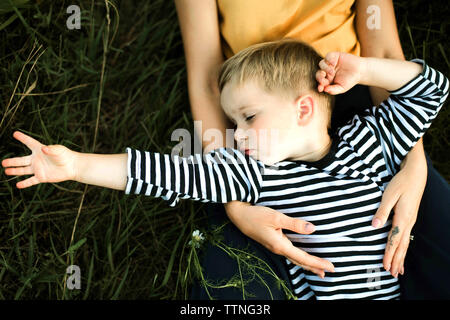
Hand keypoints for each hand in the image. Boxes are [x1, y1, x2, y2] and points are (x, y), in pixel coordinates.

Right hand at [2, 131, 76, 188]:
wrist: (72, 167)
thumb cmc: (65, 156)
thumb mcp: (58, 150)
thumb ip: (51, 149)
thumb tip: (44, 149)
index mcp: (40, 150)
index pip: (29, 142)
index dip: (22, 138)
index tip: (15, 133)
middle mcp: (37, 159)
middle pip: (21, 160)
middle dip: (12, 161)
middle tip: (3, 162)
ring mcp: (38, 169)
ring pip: (23, 170)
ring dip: (15, 171)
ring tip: (6, 171)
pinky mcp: (42, 177)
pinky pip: (31, 181)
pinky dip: (25, 183)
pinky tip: (18, 185)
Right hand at [224, 201, 334, 277]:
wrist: (238, 214)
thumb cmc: (255, 214)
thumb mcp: (276, 217)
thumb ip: (294, 224)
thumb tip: (312, 229)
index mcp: (279, 245)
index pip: (303, 257)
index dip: (318, 263)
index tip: (331, 267)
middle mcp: (277, 248)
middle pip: (299, 261)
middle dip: (314, 267)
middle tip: (328, 272)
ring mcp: (274, 246)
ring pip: (294, 258)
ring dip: (307, 264)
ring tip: (318, 269)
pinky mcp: (272, 241)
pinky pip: (289, 252)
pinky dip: (299, 257)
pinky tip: (301, 255)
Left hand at [316, 52, 362, 94]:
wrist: (360, 71)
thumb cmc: (350, 80)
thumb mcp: (342, 88)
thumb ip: (333, 90)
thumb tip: (325, 90)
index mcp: (327, 79)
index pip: (320, 82)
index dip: (319, 85)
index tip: (320, 89)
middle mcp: (326, 71)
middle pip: (319, 73)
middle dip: (320, 77)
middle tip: (323, 80)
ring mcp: (330, 63)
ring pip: (321, 64)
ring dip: (325, 69)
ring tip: (332, 72)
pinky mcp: (334, 56)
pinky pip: (328, 56)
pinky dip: (329, 59)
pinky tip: (334, 63)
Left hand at [371, 152, 426, 277]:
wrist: (415, 174)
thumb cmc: (400, 183)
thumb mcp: (388, 195)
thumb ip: (381, 211)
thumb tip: (374, 225)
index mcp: (402, 218)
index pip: (394, 241)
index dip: (389, 254)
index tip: (384, 266)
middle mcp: (408, 222)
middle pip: (402, 246)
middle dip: (396, 261)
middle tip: (392, 275)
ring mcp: (410, 220)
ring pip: (405, 243)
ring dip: (401, 257)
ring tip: (398, 270)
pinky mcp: (409, 217)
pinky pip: (406, 237)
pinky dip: (403, 248)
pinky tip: (402, 252)